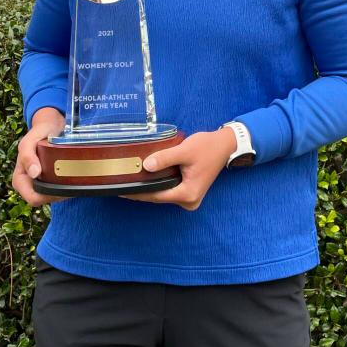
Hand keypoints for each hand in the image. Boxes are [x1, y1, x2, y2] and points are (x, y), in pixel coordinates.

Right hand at [12, 107, 69, 207]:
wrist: (50, 126)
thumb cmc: (39, 133)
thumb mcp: (30, 139)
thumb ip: (27, 154)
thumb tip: (34, 173)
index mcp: (20, 179)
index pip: (32, 198)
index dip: (46, 196)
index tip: (60, 186)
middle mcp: (29, 184)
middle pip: (44, 199)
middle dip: (58, 195)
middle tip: (72, 183)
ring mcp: (40, 183)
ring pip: (53, 197)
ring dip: (64, 191)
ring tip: (74, 179)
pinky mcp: (50, 181)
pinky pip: (59, 190)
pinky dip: (67, 187)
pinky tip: (74, 178)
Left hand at [120, 127, 236, 210]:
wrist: (225, 146)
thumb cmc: (207, 147)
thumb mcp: (184, 151)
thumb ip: (165, 158)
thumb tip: (146, 166)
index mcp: (188, 194)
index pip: (156, 196)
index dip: (138, 193)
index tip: (122, 190)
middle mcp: (189, 201)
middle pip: (159, 197)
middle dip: (142, 191)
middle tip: (123, 183)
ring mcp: (190, 198)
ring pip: (164, 195)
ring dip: (150, 188)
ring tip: (132, 180)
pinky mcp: (190, 193)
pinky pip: (170, 191)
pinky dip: (160, 185)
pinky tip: (148, 179)